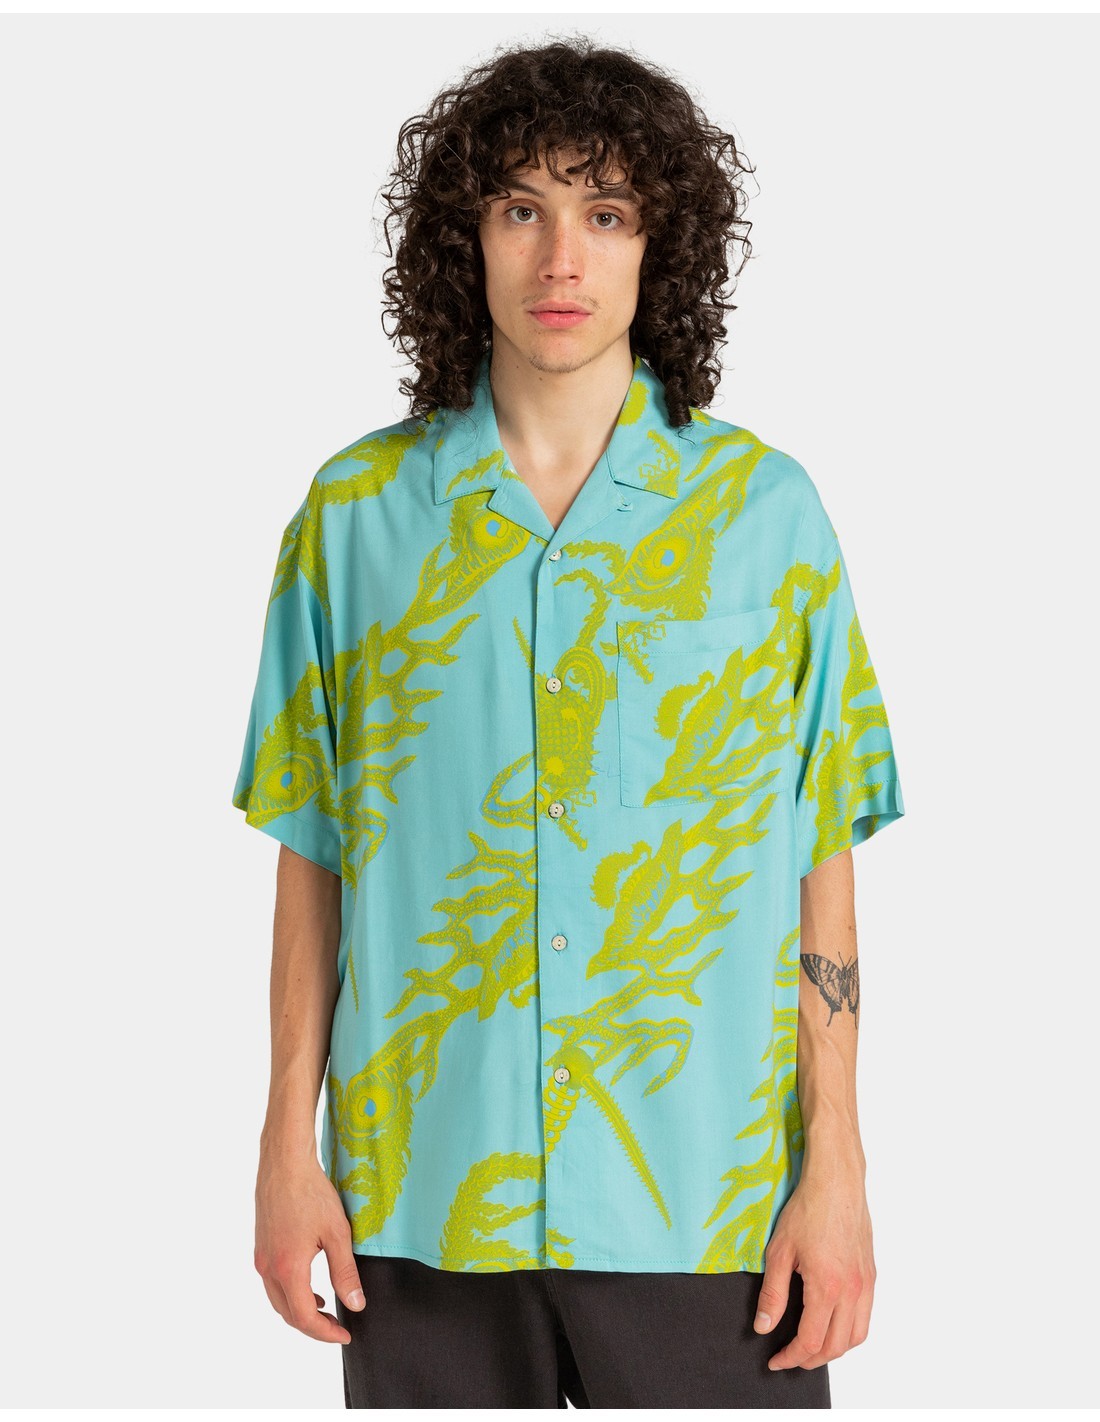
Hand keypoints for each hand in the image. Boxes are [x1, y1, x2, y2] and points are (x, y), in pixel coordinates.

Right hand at [254, 1149, 365, 1343]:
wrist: (284, 1164)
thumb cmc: (311, 1193)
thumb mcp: (337, 1233)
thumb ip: (345, 1272)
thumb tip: (356, 1304)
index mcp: (288, 1269)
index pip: (305, 1317)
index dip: (325, 1333)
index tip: (346, 1335)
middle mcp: (269, 1268)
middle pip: (288, 1314)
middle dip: (313, 1326)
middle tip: (338, 1327)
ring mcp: (261, 1258)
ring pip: (278, 1300)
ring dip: (300, 1311)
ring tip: (325, 1309)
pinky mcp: (261, 1247)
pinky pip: (273, 1283)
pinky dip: (290, 1294)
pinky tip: (308, 1285)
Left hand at [752, 1165, 874, 1370]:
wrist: (836, 1182)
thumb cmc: (807, 1210)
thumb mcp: (779, 1251)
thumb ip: (773, 1293)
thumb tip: (764, 1327)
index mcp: (827, 1288)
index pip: (810, 1341)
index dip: (791, 1357)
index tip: (775, 1360)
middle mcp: (852, 1291)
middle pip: (836, 1346)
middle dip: (811, 1359)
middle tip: (790, 1358)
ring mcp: (866, 1284)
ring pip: (856, 1336)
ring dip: (834, 1349)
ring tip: (812, 1347)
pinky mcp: (871, 1275)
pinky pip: (865, 1316)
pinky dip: (850, 1331)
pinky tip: (833, 1324)